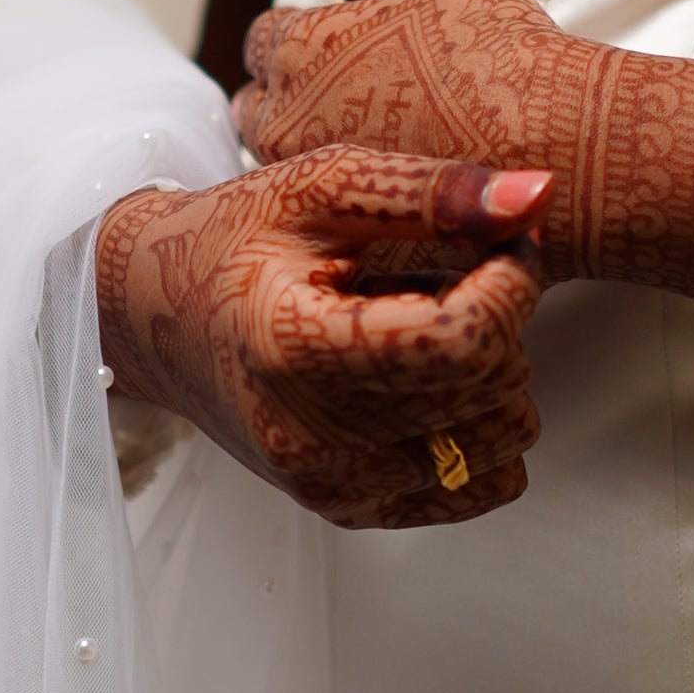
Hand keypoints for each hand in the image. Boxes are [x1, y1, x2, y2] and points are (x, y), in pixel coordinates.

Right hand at [95, 147, 550, 529]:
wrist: (157, 313)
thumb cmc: (238, 240)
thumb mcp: (325, 185)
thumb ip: (432, 190)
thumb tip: (536, 195)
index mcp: (296, 349)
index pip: (460, 341)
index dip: (511, 282)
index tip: (503, 244)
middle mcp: (312, 437)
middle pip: (489, 387)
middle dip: (501, 317)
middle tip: (455, 272)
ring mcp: (331, 483)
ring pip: (500, 439)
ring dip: (492, 376)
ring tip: (429, 325)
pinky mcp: (350, 507)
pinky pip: (480, 485)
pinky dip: (478, 427)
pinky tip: (430, 378)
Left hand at [233, 0, 693, 299]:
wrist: (559, 148)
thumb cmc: (508, 52)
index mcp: (304, 48)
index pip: (263, 39)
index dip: (296, 39)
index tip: (328, 49)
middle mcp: (290, 118)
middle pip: (257, 107)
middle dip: (286, 100)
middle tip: (338, 100)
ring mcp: (317, 187)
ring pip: (281, 168)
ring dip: (308, 154)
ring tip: (366, 148)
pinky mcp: (351, 238)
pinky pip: (330, 220)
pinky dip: (349, 205)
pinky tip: (391, 196)